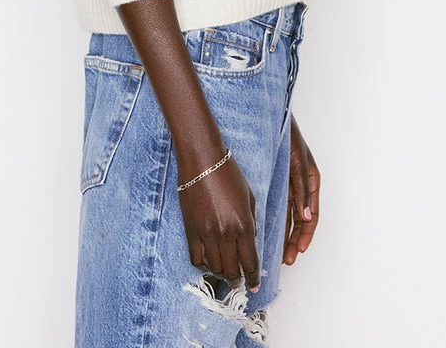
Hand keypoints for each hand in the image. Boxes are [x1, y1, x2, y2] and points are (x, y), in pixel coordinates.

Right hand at [178, 152, 261, 292]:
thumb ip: (251, 221)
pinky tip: (208, 262)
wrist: (202, 160)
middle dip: (238, 281)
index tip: (254, 285)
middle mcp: (226, 233)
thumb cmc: (228, 173)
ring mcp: (206, 233)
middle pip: (232, 271)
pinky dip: (203, 265)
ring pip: (214, 268)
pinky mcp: (191, 230)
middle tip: (240, 282)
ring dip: (221, 274)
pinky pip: (196, 258)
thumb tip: (250, 240)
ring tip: (224, 273)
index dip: (253, 278)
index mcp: (244, 225)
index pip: (250, 262)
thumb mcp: (248, 197)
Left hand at [283, 113, 319, 264]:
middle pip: (300, 221)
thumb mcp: (298, 162)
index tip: (299, 251)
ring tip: (278, 254)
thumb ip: (302, 189)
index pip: (311, 216)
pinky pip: (279, 206)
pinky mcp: (277, 182)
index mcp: (311, 182)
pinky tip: (269, 232)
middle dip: (294, 241)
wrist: (270, 118)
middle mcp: (301, 187)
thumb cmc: (289, 136)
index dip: (306, 235)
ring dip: (285, 235)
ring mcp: (289, 185)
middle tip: (287, 260)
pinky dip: (276, 221)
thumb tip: (307, 216)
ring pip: (289, 217)